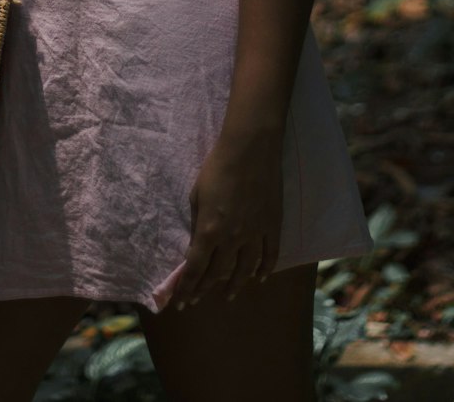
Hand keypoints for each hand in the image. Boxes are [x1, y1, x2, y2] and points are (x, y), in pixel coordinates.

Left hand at [169, 133, 284, 308]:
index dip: (187, 287)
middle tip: (198, 299)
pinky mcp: (272, 227)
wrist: (250, 150)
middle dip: (205, 288)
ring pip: (245, 270)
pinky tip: (259, 278)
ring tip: (228, 295)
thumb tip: (196, 244)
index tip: (180, 301)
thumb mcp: (197, 194)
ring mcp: (255, 235)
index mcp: (209, 231)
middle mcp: (232, 239)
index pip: (196, 268)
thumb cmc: (217, 167)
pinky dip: (265, 270)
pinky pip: (270, 255)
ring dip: (235, 285)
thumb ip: (197, 223)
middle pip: (219, 272)